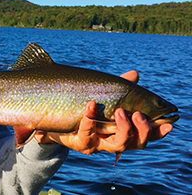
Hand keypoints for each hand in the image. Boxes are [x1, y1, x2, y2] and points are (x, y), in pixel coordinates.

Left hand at [34, 70, 172, 155]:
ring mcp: (96, 143)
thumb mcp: (100, 94)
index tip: (169, 123)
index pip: (146, 134)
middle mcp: (111, 139)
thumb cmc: (80, 105)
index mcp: (121, 129)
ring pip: (117, 144)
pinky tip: (90, 106)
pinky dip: (89, 120)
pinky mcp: (79, 142)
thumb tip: (135, 74)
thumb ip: (118, 87)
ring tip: (119, 110)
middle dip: (142, 130)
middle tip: (138, 114)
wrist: (50, 114)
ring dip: (121, 128)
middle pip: (136, 143)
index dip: (159, 131)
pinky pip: (86, 135)